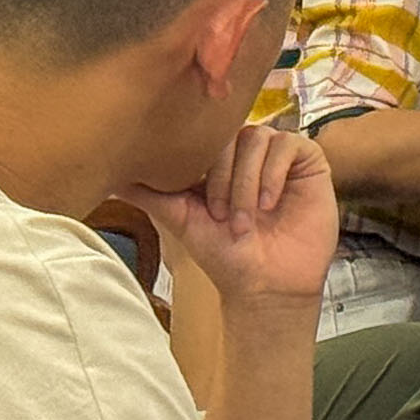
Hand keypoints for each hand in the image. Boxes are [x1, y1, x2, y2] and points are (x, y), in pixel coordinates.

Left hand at [133, 123, 341, 311]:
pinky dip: (274, 174)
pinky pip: (289, 145)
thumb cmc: (225, 255)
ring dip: (247, 182)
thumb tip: (110, 179)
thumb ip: (150, 196)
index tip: (204, 209)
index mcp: (220, 160)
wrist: (267, 284)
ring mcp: (280, 155)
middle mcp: (250, 152)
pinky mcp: (309, 160)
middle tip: (224, 217)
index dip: (203, 166)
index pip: (207, 136)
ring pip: (259, 139)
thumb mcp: (182, 221)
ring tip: (246, 218)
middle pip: (232, 135)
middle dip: (224, 180)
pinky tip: (270, 203)